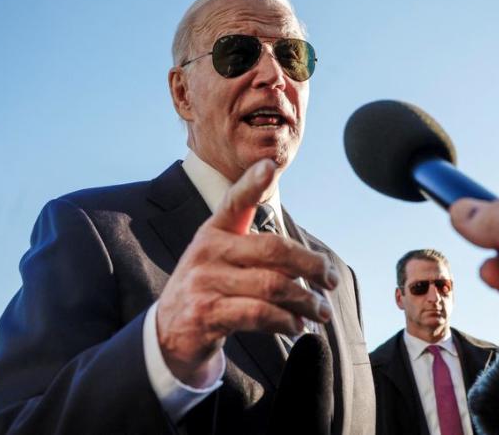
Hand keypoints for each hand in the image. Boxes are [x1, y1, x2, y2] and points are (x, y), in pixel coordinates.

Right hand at [156, 159, 338, 386]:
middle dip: (311, 264)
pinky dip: (286, 320)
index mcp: (214, 231)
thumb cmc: (208, 292)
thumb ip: (258, 254)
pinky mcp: (207, 314)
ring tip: (320, 310)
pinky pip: (259, 314)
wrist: (168, 334)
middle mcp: (208, 251)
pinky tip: (295, 324)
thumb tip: (312, 265)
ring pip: (272, 285)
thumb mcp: (222, 262)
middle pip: (273, 249)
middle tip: (330, 279)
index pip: (235, 201)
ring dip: (305, 300)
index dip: (253, 182)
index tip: (271, 164)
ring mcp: (205, 282)